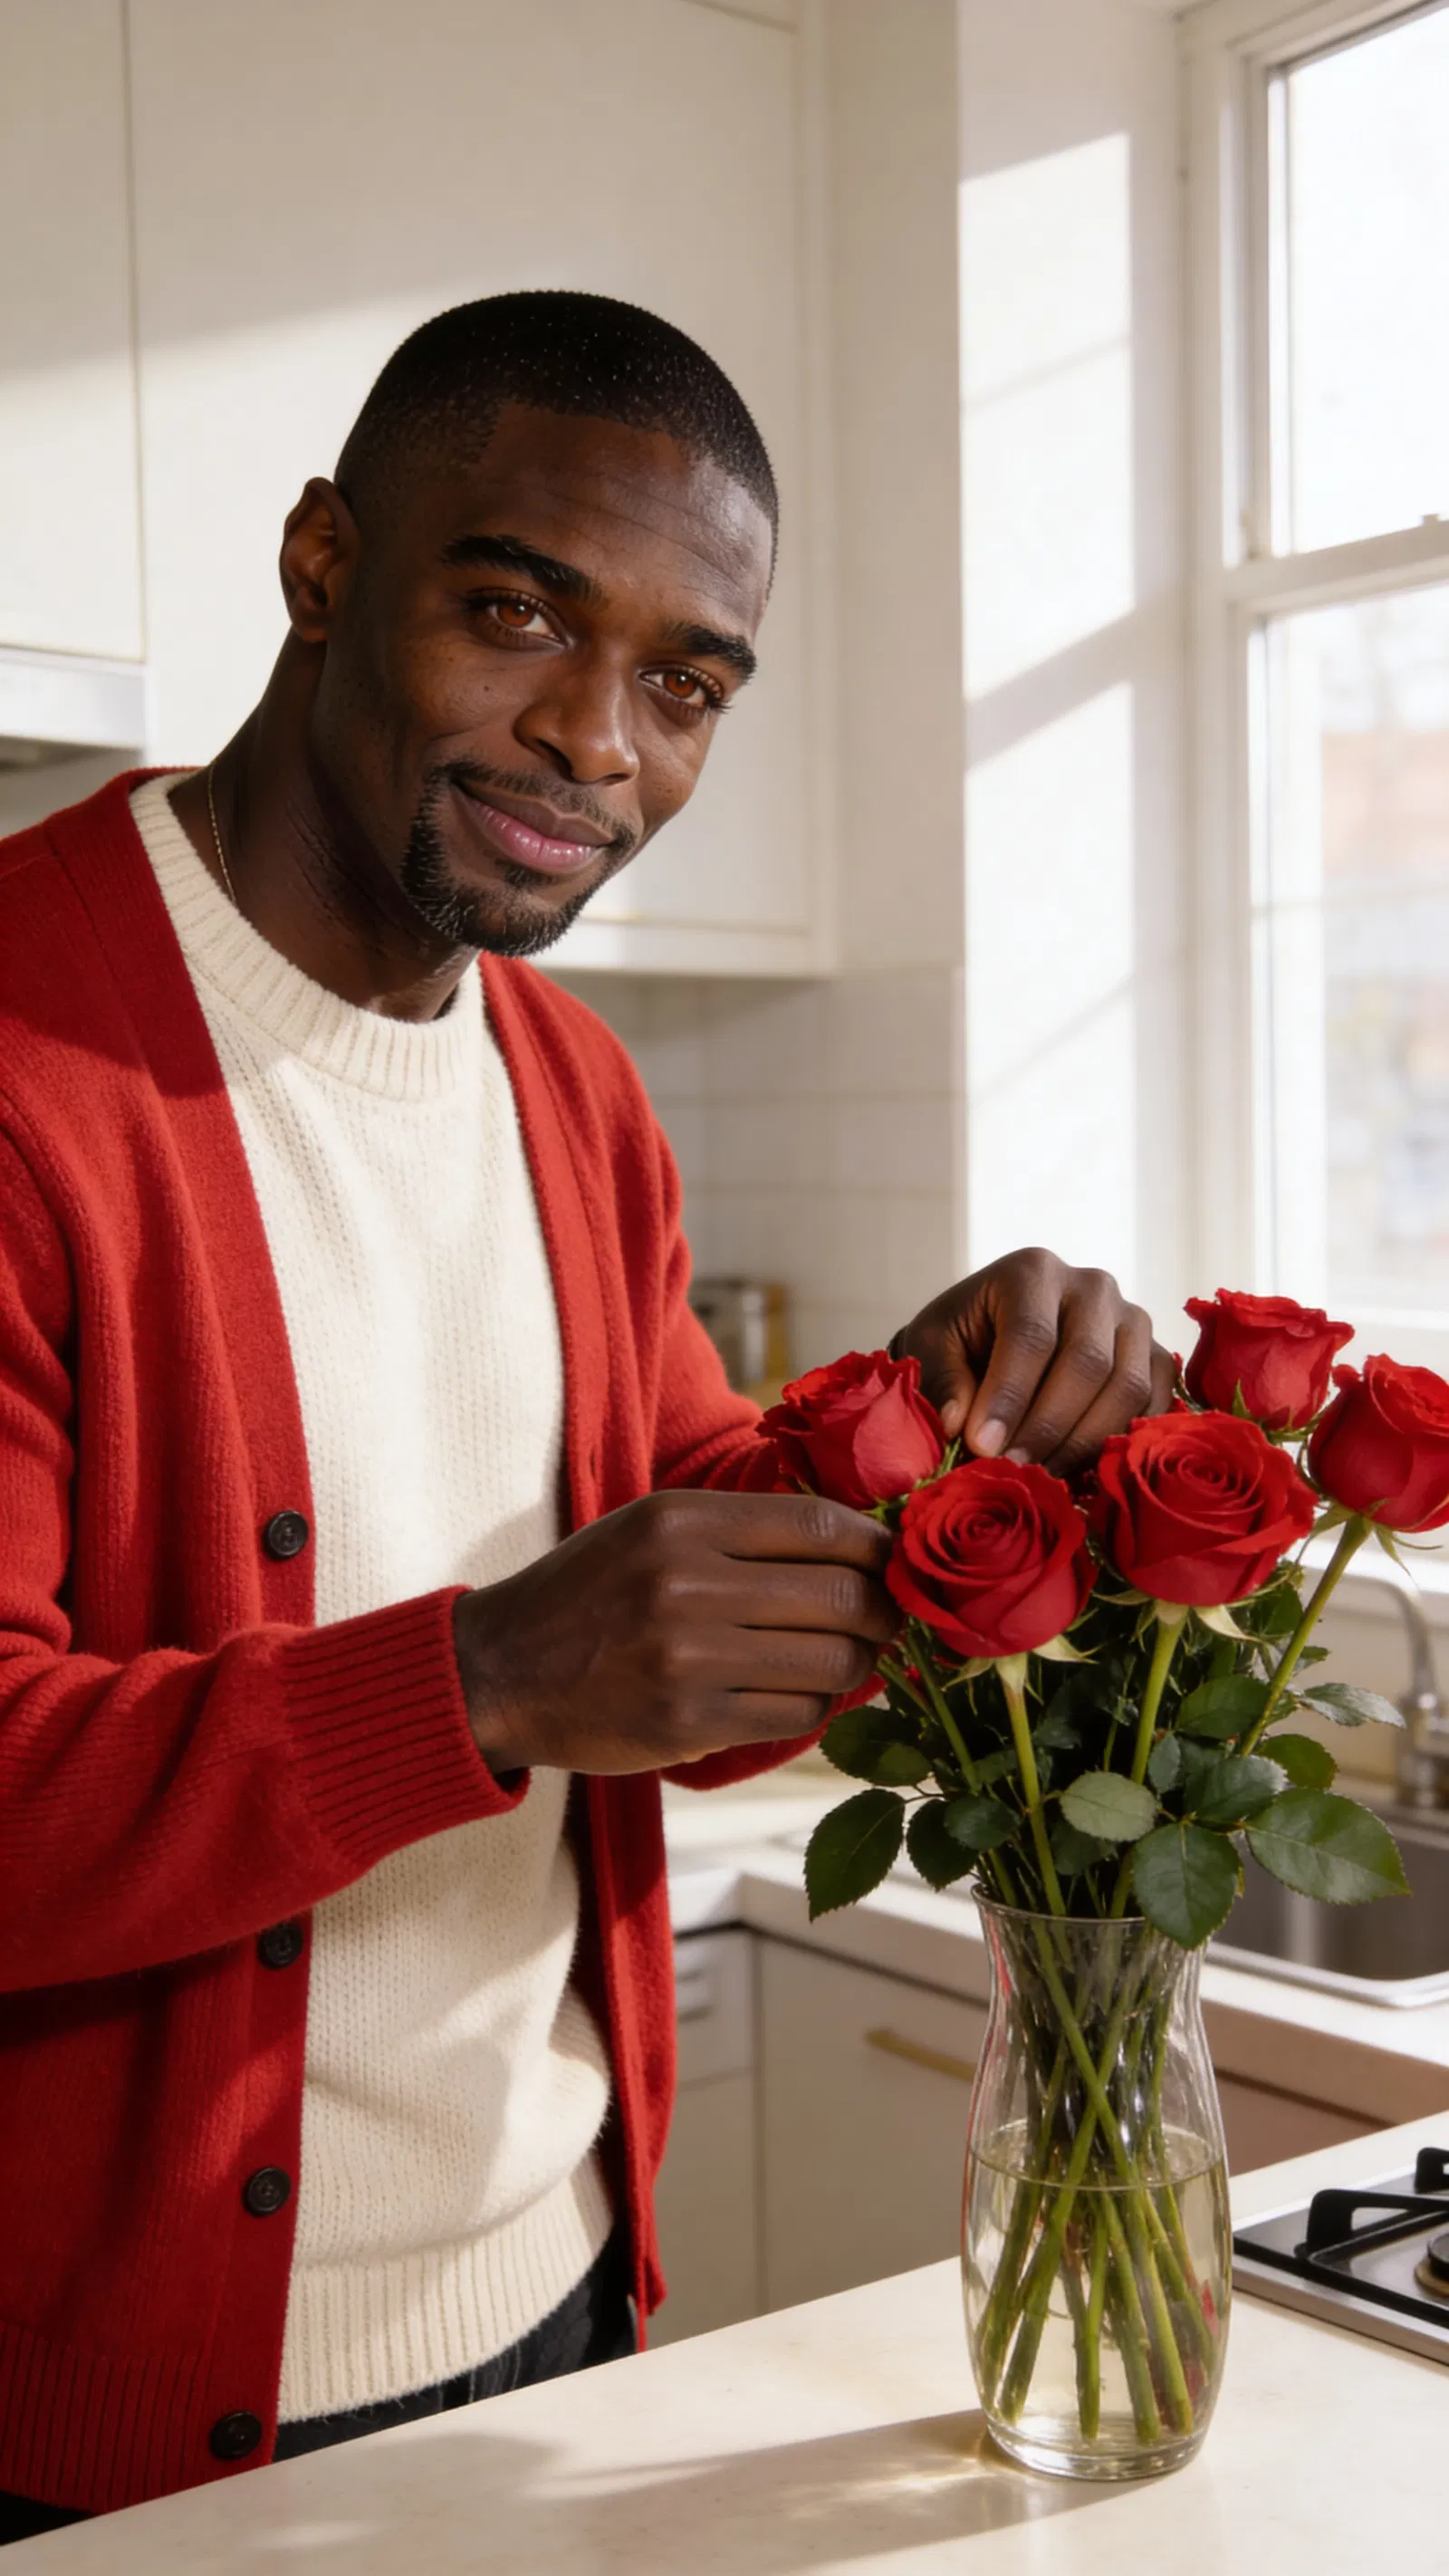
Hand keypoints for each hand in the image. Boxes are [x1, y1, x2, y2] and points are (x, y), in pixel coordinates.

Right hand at [453, 1489, 894, 1776]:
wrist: (500, 1672)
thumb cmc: (587, 1594)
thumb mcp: (650, 1528)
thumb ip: (740, 1530)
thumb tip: (855, 1544)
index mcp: (682, 1521)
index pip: (821, 1526)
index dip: (879, 1548)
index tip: (896, 1563)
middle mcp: (687, 1583)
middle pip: (841, 1597)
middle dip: (885, 1614)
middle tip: (890, 1621)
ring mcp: (688, 1658)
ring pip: (830, 1662)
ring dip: (856, 1666)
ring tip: (846, 1660)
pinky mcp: (688, 1723)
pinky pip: (795, 1715)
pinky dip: (813, 1708)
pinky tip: (796, 1696)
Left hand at [896, 1248, 1174, 1475]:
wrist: (1000, 1331)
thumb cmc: (963, 1337)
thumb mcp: (934, 1347)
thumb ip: (944, 1381)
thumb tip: (958, 1425)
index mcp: (1033, 1271)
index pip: (1032, 1336)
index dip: (1010, 1396)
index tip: (984, 1446)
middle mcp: (1093, 1286)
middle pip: (1087, 1362)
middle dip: (1047, 1426)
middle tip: (1013, 1469)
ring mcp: (1133, 1320)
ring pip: (1126, 1387)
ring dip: (1083, 1442)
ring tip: (1041, 1474)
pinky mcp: (1156, 1356)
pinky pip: (1154, 1404)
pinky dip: (1120, 1441)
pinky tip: (1079, 1467)